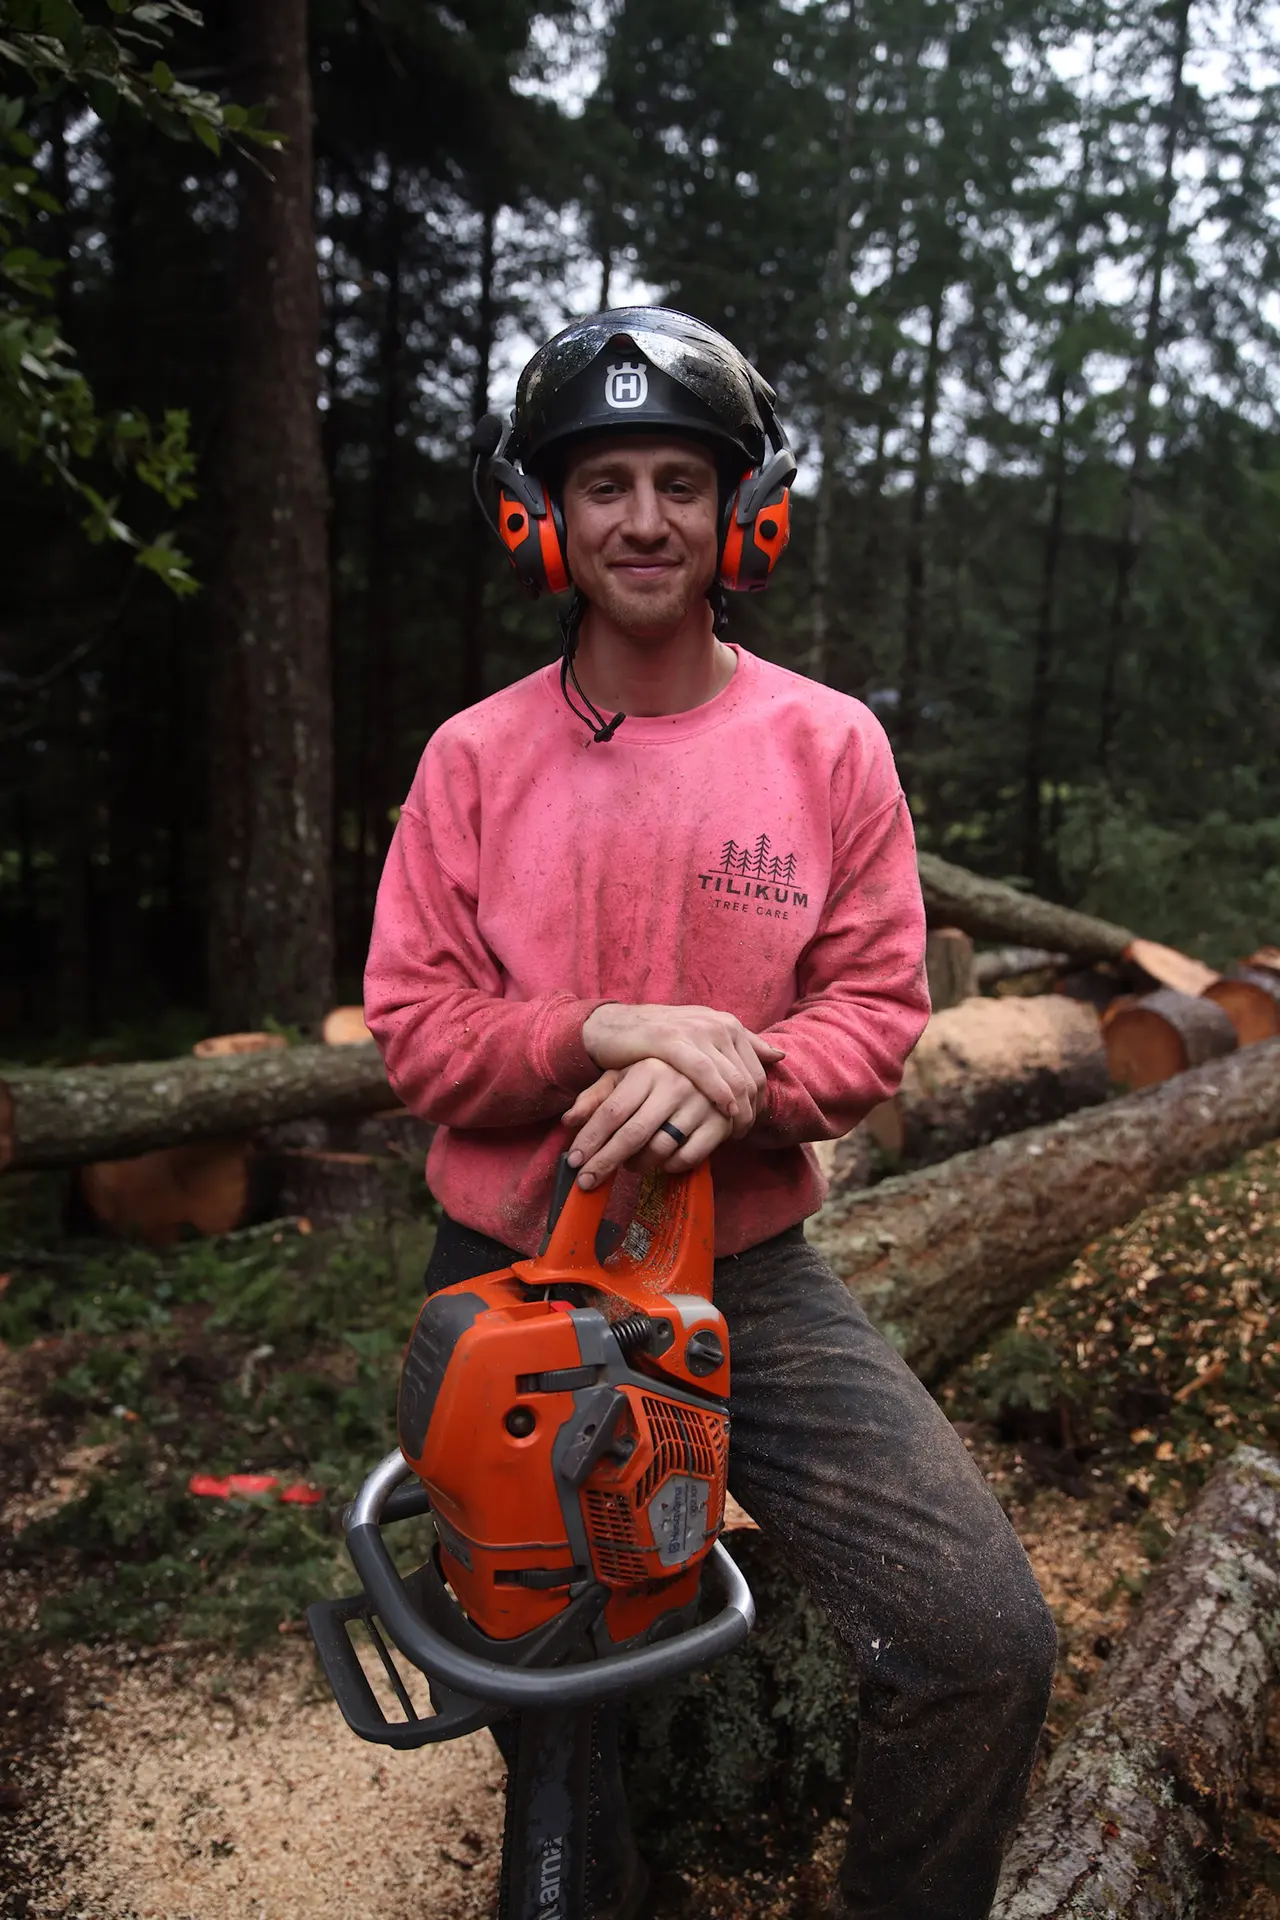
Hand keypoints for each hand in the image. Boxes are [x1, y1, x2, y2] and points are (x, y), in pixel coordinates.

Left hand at [564, 1059, 732, 1187]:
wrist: (720, 1073)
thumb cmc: (661, 1077)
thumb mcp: (627, 1076)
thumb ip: (596, 1096)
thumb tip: (568, 1121)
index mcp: (648, 1070)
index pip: (612, 1110)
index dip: (590, 1138)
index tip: (574, 1160)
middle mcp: (675, 1086)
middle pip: (632, 1134)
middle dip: (605, 1161)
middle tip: (586, 1181)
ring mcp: (700, 1106)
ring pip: (660, 1149)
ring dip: (638, 1165)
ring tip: (629, 1164)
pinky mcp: (719, 1124)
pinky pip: (687, 1158)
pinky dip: (669, 1167)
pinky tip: (660, 1163)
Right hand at [582, 1003, 783, 1135]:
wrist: (613, 1027)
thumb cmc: (658, 1039)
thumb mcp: (703, 1038)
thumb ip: (741, 1045)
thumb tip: (779, 1056)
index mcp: (726, 1024)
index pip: (757, 1068)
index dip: (759, 1099)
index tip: (750, 1123)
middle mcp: (716, 1024)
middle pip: (749, 1075)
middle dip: (751, 1109)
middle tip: (743, 1134)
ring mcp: (695, 1031)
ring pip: (732, 1076)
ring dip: (739, 1108)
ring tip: (735, 1133)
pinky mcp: (671, 1041)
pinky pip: (704, 1071)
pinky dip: (719, 1093)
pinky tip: (724, 1111)